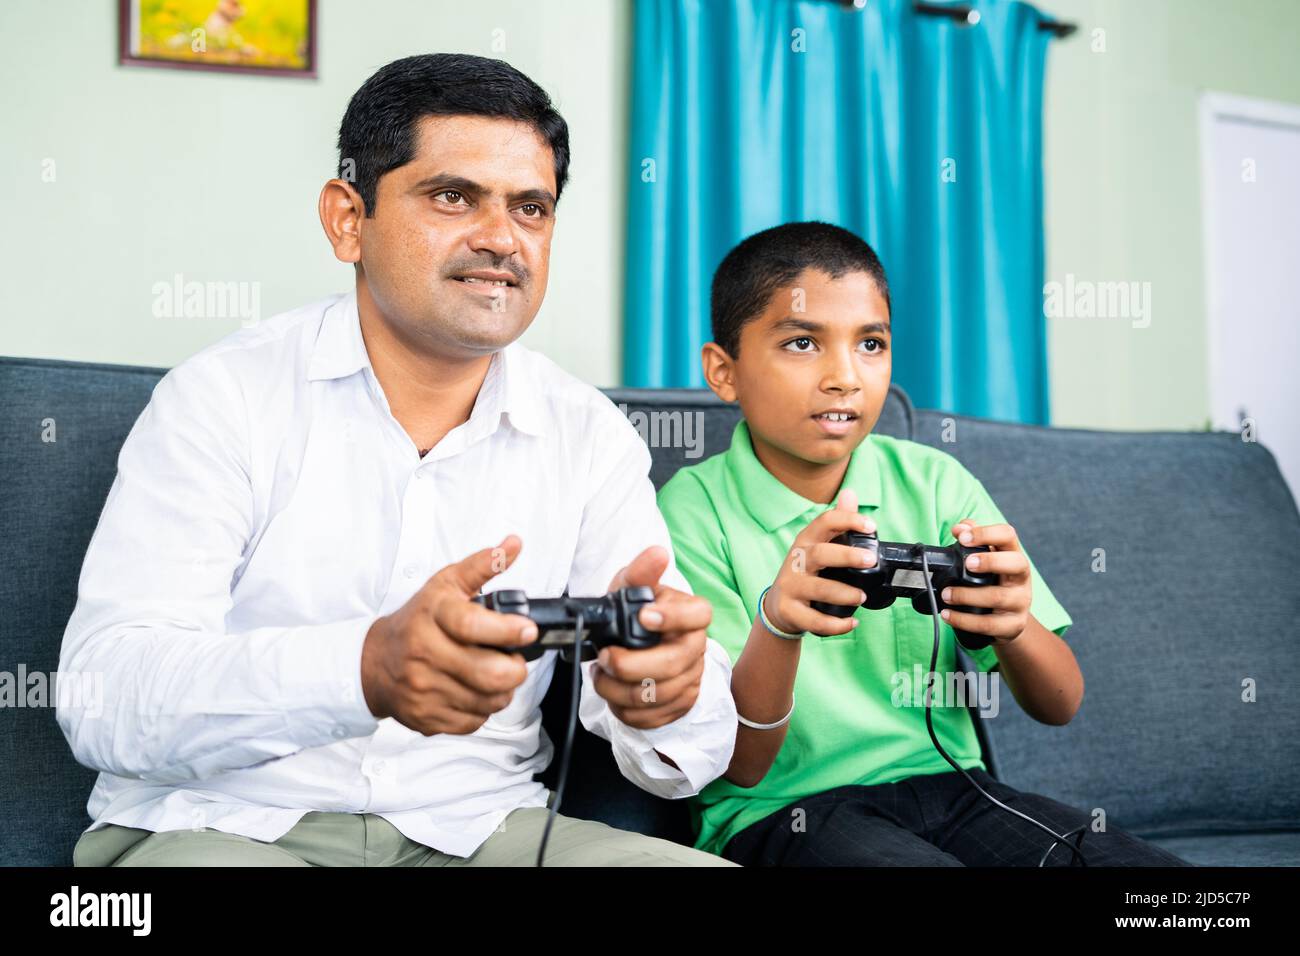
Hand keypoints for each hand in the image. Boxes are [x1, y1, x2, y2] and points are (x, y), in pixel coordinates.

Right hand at [360, 534, 538, 734]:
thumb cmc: (416, 621)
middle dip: (515, 669)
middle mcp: (425, 654)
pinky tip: (474, 691)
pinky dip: (483, 708)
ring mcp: (424, 689)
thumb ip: (482, 565)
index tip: (527, 630)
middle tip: (514, 660)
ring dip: (502, 690)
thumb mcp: (445, 585)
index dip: (507, 630)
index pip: (472, 625)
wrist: (375, 662)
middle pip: (488, 673)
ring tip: (494, 674)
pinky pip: (474, 720)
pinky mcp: (427, 718)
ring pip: (488, 701)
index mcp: (432, 616)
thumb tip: (513, 545)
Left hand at [589, 546, 712, 730]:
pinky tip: (613, 692)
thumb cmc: (636, 613)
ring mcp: (690, 680)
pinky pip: (650, 717)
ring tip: (601, 674)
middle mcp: (696, 649)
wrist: (640, 646)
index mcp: (691, 616)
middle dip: (630, 665)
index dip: (673, 617)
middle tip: (605, 657)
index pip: (698, 615)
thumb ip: (640, 573)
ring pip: (656, 696)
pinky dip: (622, 708)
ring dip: (617, 689)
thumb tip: (657, 553)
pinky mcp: (679, 706)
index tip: (644, 616)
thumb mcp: (631, 589)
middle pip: (671, 665)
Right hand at [764, 489, 876, 636]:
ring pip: (817, 589)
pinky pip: (813, 620)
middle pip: (819, 554)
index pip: (824, 523)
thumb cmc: (805, 572)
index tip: (871, 526)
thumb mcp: (817, 545)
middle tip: (870, 560)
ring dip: (843, 593)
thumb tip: (850, 493)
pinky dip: (835, 624)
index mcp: (806, 541)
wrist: (778, 608)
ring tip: (862, 597)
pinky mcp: (790, 611)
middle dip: (846, 555)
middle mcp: (796, 562)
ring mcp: (791, 587)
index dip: (847, 520)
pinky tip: (852, 622)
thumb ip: (837, 521)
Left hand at [940, 519, 1031, 644]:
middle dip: (990, 562)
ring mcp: (1020, 602)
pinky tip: (948, 615)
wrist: (1009, 620)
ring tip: (946, 594)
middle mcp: (1021, 577)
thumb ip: (973, 539)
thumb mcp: (987, 559)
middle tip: (967, 564)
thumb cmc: (994, 582)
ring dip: (967, 595)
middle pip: (1016, 564)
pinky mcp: (1013, 625)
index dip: (986, 533)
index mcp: (1013, 555)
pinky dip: (965, 621)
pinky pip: (989, 625)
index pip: (1008, 536)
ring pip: (998, 597)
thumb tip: (959, 528)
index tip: (963, 537)